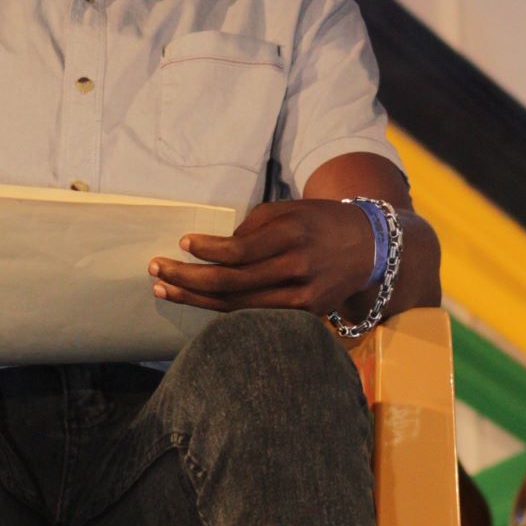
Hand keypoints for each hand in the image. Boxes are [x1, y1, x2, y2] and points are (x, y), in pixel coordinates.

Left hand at [149, 199, 377, 315]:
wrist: (370, 248)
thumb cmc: (320, 222)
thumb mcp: (290, 210)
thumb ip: (253, 226)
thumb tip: (215, 246)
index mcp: (293, 234)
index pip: (239, 250)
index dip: (206, 250)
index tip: (182, 242)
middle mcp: (298, 267)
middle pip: (231, 282)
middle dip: (187, 278)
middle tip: (156, 270)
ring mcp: (303, 296)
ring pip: (238, 305)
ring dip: (196, 299)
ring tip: (164, 290)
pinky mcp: (306, 314)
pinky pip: (256, 315)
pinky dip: (224, 310)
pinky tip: (198, 303)